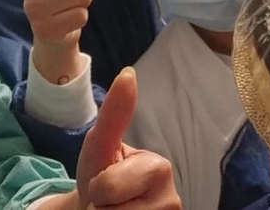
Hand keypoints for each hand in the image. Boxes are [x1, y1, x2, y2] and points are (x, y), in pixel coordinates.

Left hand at [76, 68, 180, 209]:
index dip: (96, 188)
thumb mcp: (100, 145)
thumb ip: (115, 113)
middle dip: (99, 207)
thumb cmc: (101, 174)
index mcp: (161, 169)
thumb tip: (129, 72)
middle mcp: (173, 201)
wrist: (98, 207)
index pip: (107, 188)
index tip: (104, 182)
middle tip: (106, 200)